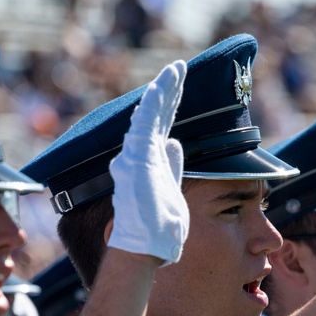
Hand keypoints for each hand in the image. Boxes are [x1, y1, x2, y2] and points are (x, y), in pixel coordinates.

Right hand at [107, 60, 188, 265]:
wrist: (146, 248)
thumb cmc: (159, 230)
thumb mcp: (173, 191)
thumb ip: (172, 166)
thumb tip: (175, 143)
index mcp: (152, 164)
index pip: (162, 127)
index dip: (170, 105)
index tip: (178, 86)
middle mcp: (141, 157)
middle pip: (156, 117)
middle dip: (167, 92)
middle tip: (178, 68)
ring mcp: (136, 158)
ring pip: (149, 116)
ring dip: (161, 92)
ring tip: (174, 71)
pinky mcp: (137, 161)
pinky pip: (144, 127)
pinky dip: (152, 106)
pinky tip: (160, 88)